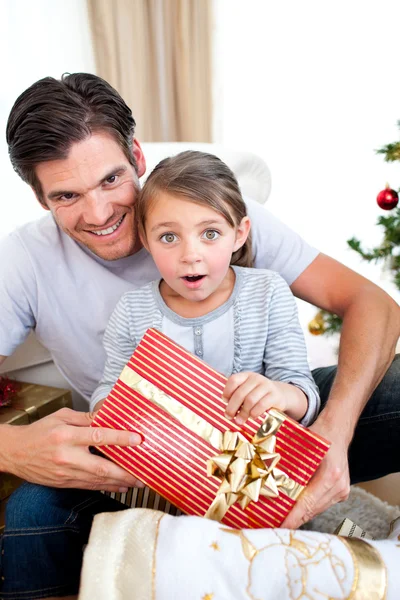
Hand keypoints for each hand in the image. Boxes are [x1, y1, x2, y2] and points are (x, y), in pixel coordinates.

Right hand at [0, 407, 144, 492]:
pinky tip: (119, 486)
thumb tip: (107, 416)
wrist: (14, 452)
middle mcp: (67, 456)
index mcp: (66, 435)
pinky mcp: (64, 483)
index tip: (137, 440)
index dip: (119, 438)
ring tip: (137, 482)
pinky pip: (89, 486)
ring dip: (119, 483)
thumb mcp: (61, 417)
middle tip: (142, 474)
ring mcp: (65, 473)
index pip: (98, 436)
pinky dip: (106, 487)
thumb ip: (85, 418)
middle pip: (101, 467)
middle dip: (124, 472)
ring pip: (97, 480)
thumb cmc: (39, 432)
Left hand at [223, 372, 306, 424]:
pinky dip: (255, 413)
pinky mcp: (275, 395)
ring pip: (250, 400)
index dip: (227, 391)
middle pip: (240, 393)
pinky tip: (252, 417)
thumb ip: (238, 397)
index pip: (233, 380)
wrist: (279, 395)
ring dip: (243, 413)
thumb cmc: (258, 395)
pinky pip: (262, 405)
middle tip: (229, 417)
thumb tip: (228, 412)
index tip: (225, 401)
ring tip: (239, 421)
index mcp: (247, 376)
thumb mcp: (248, 391)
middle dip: (232, 407)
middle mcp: (256, 378)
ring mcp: (266, 386)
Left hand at [281, 420, 350, 528]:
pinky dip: (309, 507)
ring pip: (318, 509)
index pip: (308, 502)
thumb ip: (291, 465)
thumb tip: (269, 478)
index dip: (294, 516)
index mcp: (330, 475)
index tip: (282, 525)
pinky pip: (322, 504)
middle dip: (295, 519)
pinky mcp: (342, 492)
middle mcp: (339, 485)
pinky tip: (295, 510)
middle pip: (313, 509)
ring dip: (301, 515)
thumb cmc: (319, 435)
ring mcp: (342, 490)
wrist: (337, 430)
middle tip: (276, 525)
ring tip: (282, 521)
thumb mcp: (302, 448)